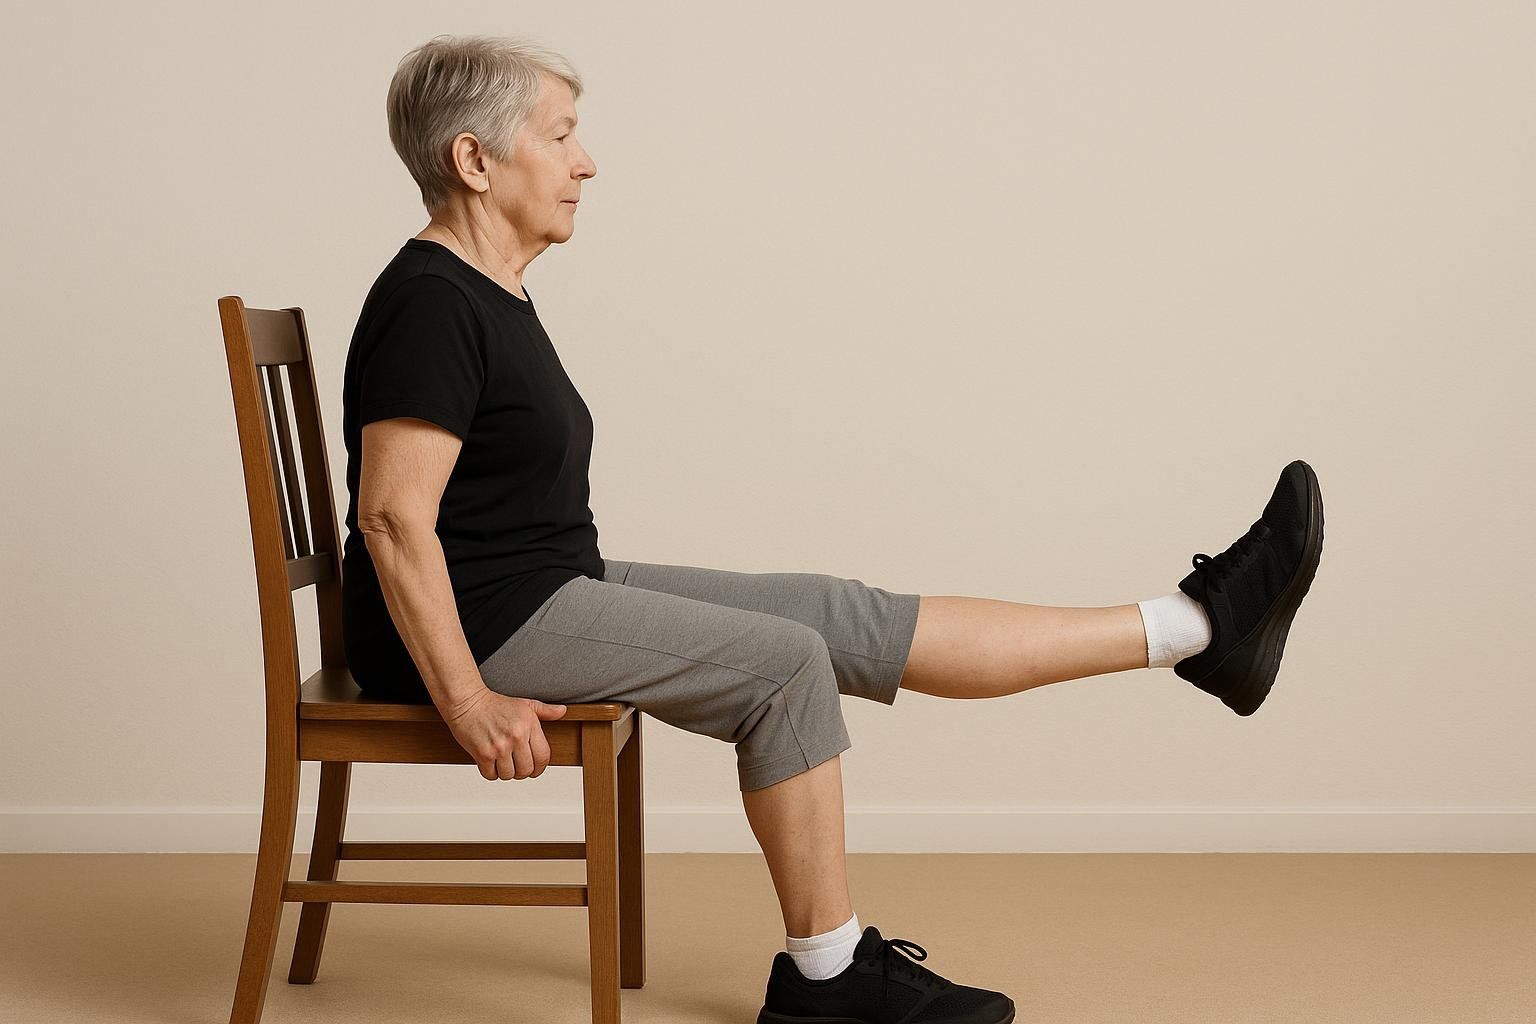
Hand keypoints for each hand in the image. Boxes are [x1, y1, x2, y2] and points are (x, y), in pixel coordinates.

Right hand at [441, 687, 568, 780]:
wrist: (466, 702)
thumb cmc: (495, 704)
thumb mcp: (524, 705)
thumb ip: (545, 710)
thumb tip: (562, 711)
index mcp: (529, 726)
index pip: (543, 757)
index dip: (540, 768)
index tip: (534, 769)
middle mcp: (516, 737)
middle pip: (527, 770)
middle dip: (522, 772)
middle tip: (515, 765)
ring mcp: (499, 747)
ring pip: (509, 775)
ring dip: (505, 772)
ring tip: (501, 761)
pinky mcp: (482, 754)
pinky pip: (491, 775)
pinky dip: (490, 772)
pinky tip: (489, 762)